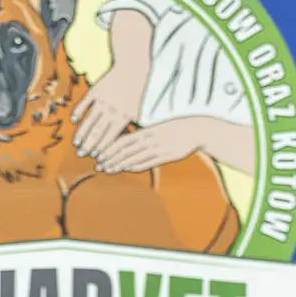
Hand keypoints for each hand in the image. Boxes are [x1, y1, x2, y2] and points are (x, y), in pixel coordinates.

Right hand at [72, 69, 144, 158]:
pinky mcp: (96, 89)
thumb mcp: (135, 112)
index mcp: (124, 117)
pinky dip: (79, 111)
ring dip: (82, 132)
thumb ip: (126, 127)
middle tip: (81, 154)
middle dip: (89, 144)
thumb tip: (117, 146)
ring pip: (90, 120)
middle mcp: (112, 109)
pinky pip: (85, 102)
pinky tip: (74, 120)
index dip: (102, 147)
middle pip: (98, 131)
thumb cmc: (134, 94)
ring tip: (76, 143)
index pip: (110, 136)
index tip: (95, 156)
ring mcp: (102, 99)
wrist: (132, 68)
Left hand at [93, 116, 210, 171]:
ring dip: (120, 165)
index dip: (110, 148)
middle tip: (99, 165)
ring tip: (108, 169)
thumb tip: (127, 138)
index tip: (99, 154)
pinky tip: (125, 169)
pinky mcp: (166, 157)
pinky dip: (135, 166)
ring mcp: (158, 149)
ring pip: (135, 159)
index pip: (124, 140)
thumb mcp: (157, 126)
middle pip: (125, 151)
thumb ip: (142, 133)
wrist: (196, 129)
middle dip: (111, 158)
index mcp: (147, 130)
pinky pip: (147, 163)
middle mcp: (150, 139)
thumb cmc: (174, 126)